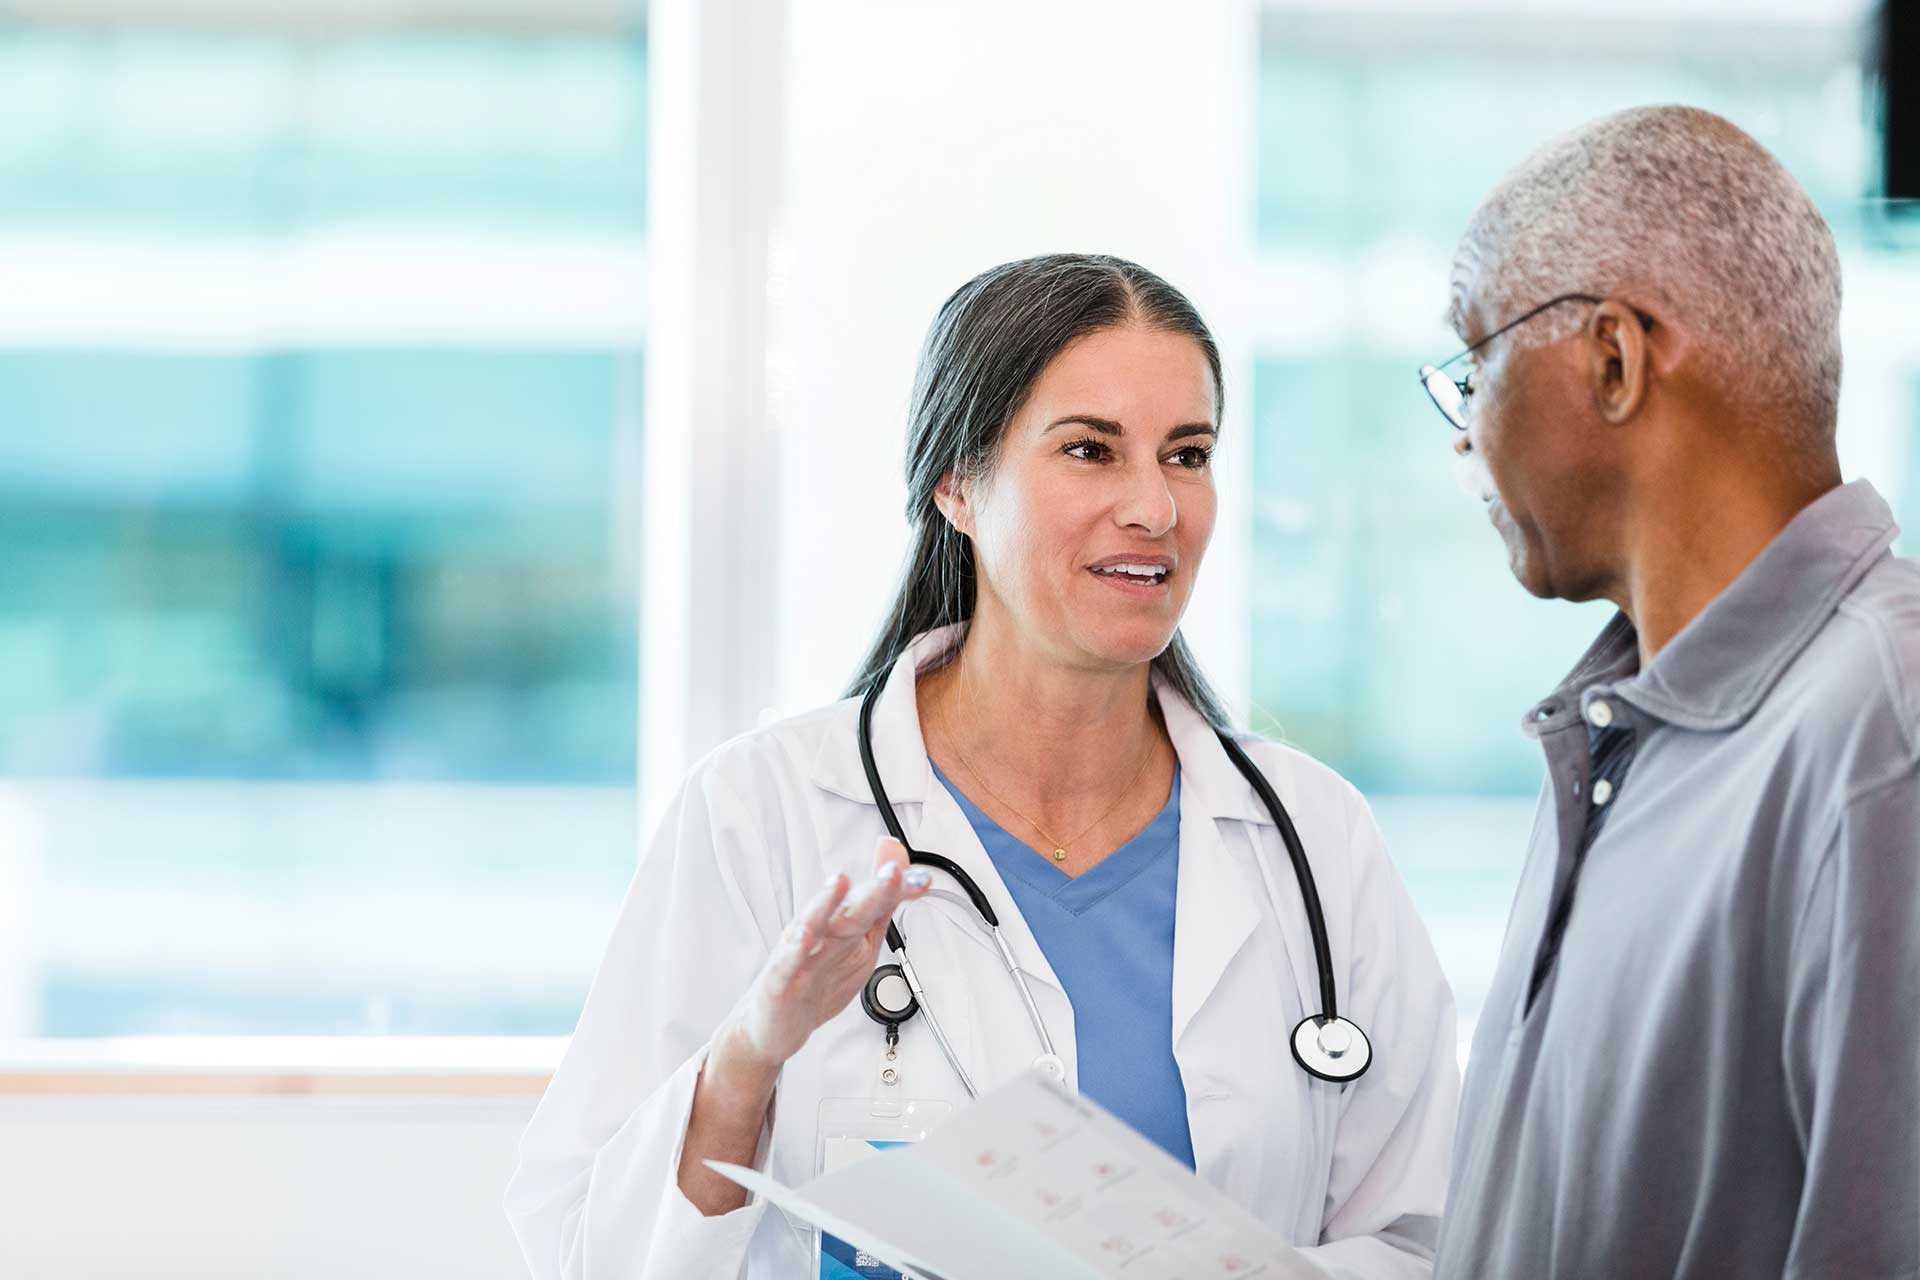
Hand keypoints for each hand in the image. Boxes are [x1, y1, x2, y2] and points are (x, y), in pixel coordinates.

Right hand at [725, 838, 931, 1077]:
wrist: (775, 1026)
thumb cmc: (817, 980)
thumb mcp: (859, 944)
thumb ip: (881, 908)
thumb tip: (901, 872)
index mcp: (842, 926)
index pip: (873, 902)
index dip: (898, 891)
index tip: (921, 881)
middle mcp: (820, 933)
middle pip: (849, 909)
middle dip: (871, 890)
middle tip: (892, 872)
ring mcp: (798, 955)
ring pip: (812, 925)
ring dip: (826, 903)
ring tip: (839, 882)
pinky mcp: (779, 981)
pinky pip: (787, 963)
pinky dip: (795, 950)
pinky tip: (805, 937)